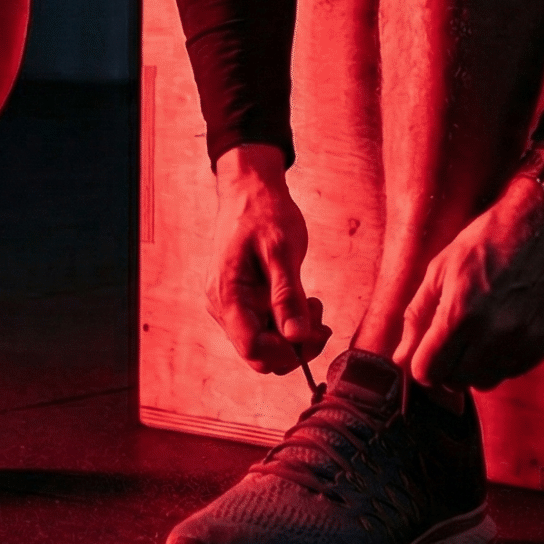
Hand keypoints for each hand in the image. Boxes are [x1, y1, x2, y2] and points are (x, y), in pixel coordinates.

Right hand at [205, 143, 330, 373]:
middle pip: (258, 353)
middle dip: (293, 345)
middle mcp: (222, 306)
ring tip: (313, 305)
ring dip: (292, 335)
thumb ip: (287, 296)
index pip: (252, 348)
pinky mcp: (240, 300)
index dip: (285, 352)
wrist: (248, 189)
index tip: (314, 333)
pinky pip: (263, 326)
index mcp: (227, 294)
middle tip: (321, 320)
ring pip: (262, 343)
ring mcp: (229, 304)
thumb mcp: (281, 250)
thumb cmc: (263, 212)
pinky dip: (285, 322)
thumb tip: (296, 338)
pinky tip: (302, 301)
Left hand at [393, 174, 543, 389]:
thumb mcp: (441, 269)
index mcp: (460, 312)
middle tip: (452, 339)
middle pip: (456, 381)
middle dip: (447, 365)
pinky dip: (503, 359)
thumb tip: (401, 356)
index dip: (421, 364)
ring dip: (476, 365)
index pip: (428, 371)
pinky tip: (503, 329)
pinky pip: (515, 370)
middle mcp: (493, 333)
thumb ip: (418, 316)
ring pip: (487, 382)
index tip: (426, 352)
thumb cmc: (489, 240)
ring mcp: (524, 341)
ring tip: (479, 333)